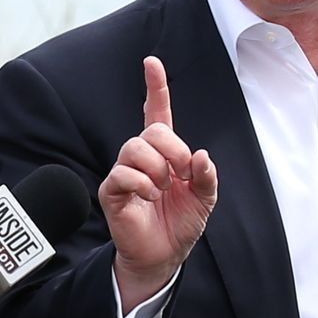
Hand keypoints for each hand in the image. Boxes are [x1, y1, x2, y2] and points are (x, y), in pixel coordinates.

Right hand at [101, 57, 216, 309]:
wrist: (163, 255)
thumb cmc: (181, 224)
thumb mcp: (205, 198)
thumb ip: (206, 176)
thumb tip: (201, 156)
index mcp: (165, 153)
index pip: (157, 112)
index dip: (156, 87)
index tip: (152, 62)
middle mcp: (141, 157)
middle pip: (151, 131)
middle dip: (174, 149)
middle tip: (182, 175)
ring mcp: (124, 172)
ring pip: (134, 148)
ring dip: (157, 168)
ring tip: (163, 189)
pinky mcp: (111, 190)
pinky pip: (122, 174)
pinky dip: (142, 184)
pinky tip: (150, 198)